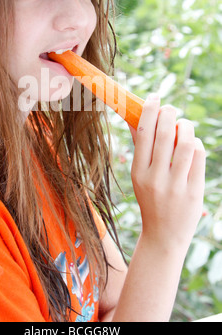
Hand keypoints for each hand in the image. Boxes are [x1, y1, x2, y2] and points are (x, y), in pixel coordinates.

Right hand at [130, 94, 205, 252]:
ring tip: (183, 125)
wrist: (163, 236)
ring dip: (186, 127)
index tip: (153, 98)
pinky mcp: (194, 191)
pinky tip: (192, 145)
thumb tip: (136, 118)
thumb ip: (140, 147)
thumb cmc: (150, 200)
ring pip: (186, 143)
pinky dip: (197, 144)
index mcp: (139, 172)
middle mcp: (156, 179)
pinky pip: (199, 157)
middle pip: (165, 134)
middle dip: (169, 113)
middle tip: (170, 108)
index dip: (149, 110)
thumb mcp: (139, 176)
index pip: (144, 133)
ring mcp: (177, 186)